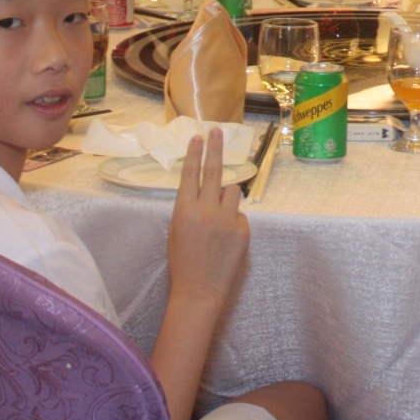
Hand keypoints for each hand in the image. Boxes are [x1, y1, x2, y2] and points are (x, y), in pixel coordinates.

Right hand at [166, 131, 248, 304]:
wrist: (199, 289)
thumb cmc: (182, 260)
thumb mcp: (176, 229)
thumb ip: (191, 207)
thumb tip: (207, 189)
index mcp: (184, 210)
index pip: (190, 174)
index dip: (194, 153)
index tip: (198, 136)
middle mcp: (206, 210)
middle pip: (213, 171)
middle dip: (215, 149)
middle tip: (216, 130)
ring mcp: (227, 219)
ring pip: (232, 190)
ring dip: (226, 195)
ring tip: (217, 215)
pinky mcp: (243, 230)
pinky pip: (239, 214)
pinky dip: (233, 220)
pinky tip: (224, 238)